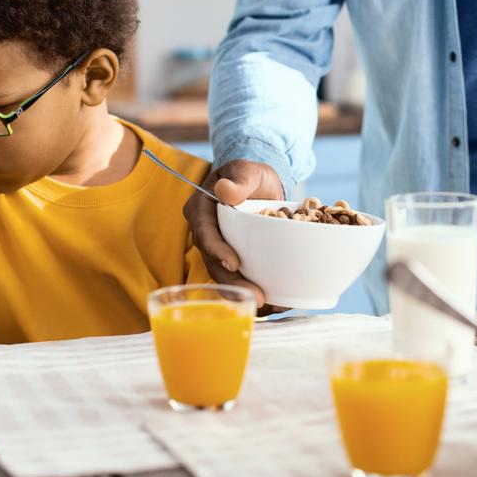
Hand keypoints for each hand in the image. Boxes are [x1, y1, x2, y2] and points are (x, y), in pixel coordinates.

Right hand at [183, 159, 286, 311]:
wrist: (260, 185)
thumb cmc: (250, 175)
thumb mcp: (246, 170)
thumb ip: (238, 180)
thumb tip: (226, 191)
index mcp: (201, 211)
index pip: (205, 233)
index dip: (217, 251)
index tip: (234, 264)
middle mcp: (207, 235)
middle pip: (214, 264)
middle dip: (233, 284)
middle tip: (256, 298)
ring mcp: (221, 249)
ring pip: (227, 277)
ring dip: (245, 294)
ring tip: (268, 306)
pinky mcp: (236, 259)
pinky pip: (241, 279)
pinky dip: (256, 291)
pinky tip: (275, 303)